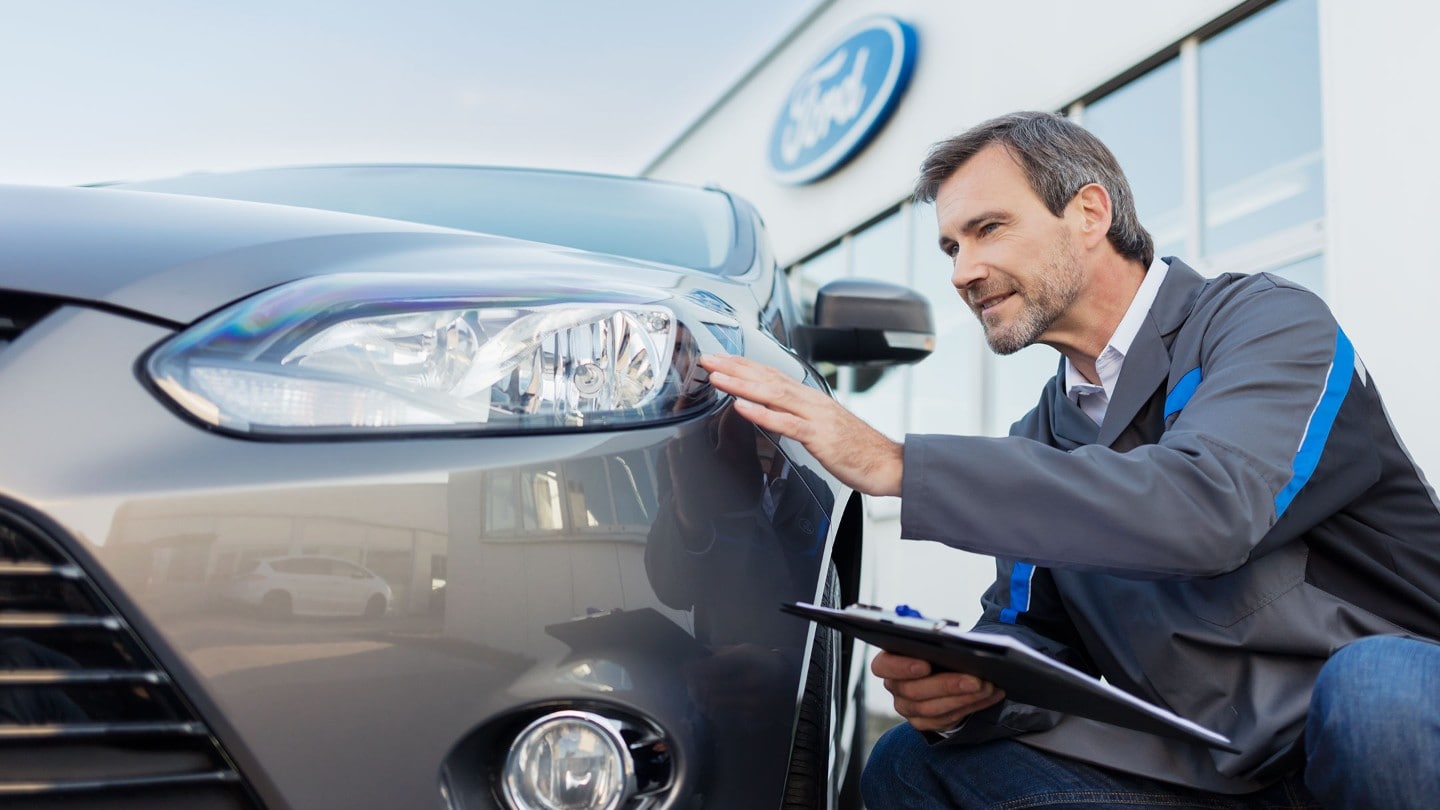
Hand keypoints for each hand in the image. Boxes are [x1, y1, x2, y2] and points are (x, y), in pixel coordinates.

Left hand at [698, 353, 903, 496]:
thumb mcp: (824, 428)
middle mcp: (812, 402)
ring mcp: (816, 417)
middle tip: (708, 359)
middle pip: (768, 378)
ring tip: (717, 377)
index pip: (772, 374)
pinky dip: (762, 413)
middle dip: (735, 367)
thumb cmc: (859, 450)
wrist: (889, 464)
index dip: (744, 365)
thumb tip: (778, 413)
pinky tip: (741, 407)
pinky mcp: (820, 437)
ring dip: (741, 383)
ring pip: (773, 394)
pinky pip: (786, 423)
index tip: (721, 359)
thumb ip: (801, 417)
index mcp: (812, 399)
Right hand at [871, 650, 1004, 732]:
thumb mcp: (929, 644)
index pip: (882, 666)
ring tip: (987, 686)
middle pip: (914, 691)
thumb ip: (932, 643)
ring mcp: (907, 708)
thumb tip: (953, 643)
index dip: (902, 667)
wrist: (939, 676)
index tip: (925, 665)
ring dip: (964, 697)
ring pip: (933, 709)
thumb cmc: (934, 652)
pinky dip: (974, 705)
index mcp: (887, 662)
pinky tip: (991, 694)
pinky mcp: (924, 724)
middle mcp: (894, 687)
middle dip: (948, 685)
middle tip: (975, 679)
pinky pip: (949, 718)